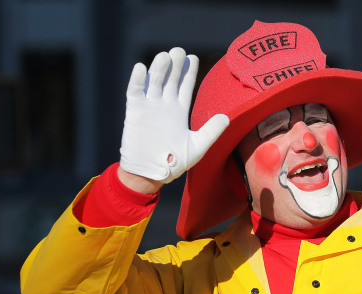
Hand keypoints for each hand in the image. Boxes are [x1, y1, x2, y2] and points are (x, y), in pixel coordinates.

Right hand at [119, 47, 228, 186]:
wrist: (151, 174)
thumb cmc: (175, 163)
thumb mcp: (198, 146)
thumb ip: (211, 131)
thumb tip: (227, 117)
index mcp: (179, 112)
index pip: (185, 87)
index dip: (188, 73)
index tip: (194, 57)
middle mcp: (164, 107)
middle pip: (170, 80)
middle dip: (175, 66)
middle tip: (180, 51)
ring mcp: (149, 108)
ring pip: (154, 82)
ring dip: (159, 69)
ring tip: (166, 56)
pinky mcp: (135, 112)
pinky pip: (135, 92)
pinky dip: (138, 80)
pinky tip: (142, 68)